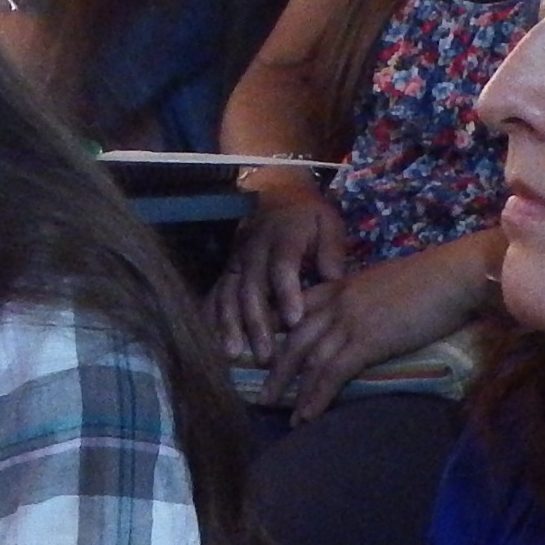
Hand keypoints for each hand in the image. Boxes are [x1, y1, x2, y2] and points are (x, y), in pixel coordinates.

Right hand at [211, 173, 346, 363]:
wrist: (274, 189)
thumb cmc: (308, 214)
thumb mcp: (328, 223)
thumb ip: (332, 251)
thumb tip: (334, 282)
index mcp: (282, 236)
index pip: (282, 266)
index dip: (286, 293)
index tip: (294, 321)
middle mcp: (253, 248)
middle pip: (251, 287)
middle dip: (256, 322)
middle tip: (266, 356)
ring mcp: (236, 259)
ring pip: (229, 293)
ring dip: (229, 324)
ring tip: (233, 354)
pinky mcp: (227, 268)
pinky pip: (216, 293)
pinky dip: (211, 317)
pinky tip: (210, 340)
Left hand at [259, 241, 490, 421]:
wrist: (453, 277)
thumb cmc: (431, 281)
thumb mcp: (384, 285)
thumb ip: (363, 300)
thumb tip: (362, 319)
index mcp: (339, 286)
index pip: (295, 308)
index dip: (275, 331)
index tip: (260, 350)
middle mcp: (336, 302)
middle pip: (292, 338)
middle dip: (273, 367)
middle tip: (260, 392)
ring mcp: (348, 321)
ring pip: (307, 357)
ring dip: (290, 388)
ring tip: (274, 409)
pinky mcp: (367, 340)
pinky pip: (333, 372)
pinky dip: (317, 396)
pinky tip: (307, 415)